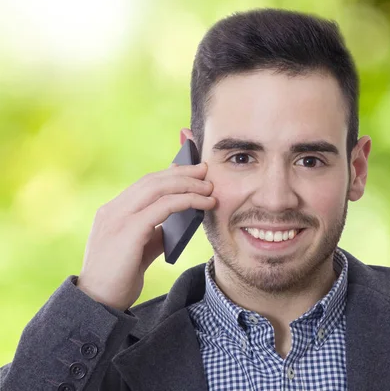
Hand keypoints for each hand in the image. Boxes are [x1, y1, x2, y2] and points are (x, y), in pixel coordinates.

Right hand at [77, 162, 215, 310]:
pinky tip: (203, 204)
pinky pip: (163, 207)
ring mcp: (118, 218)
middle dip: (182, 173)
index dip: (169, 175)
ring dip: (187, 184)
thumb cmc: (118, 279)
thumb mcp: (139, 250)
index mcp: (113, 212)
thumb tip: (179, 221)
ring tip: (208, 188)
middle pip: (152, 180)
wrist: (97, 303)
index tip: (190, 171)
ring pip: (158, 188)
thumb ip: (154, 233)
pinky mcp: (129, 230)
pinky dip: (186, 201)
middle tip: (205, 170)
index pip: (144, 184)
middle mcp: (113, 210)